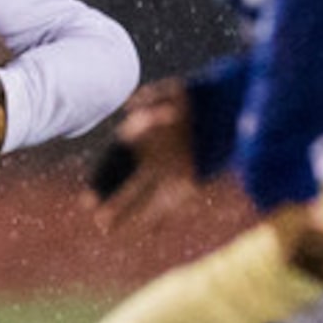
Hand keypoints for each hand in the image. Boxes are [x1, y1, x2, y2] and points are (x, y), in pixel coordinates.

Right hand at [88, 79, 199, 231]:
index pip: (114, 161)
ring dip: (127, 212)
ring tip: (107, 228)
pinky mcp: (190, 181)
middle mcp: (153, 155)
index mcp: (144, 134)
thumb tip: (131, 107)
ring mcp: (170, 169)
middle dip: (111, 199)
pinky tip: (146, 229)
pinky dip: (157, 215)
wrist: (234, 106)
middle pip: (125, 181)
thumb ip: (153, 98)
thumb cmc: (201, 96)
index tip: (88, 196)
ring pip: (143, 196)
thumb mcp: (175, 92)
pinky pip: (169, 202)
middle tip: (95, 217)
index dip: (101, 178)